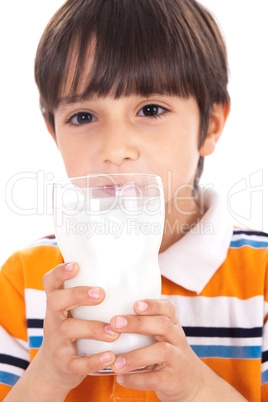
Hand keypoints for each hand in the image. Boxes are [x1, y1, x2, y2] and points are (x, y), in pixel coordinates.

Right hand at [36, 262, 118, 395]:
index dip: (60, 272)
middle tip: (101, 294)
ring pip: (68, 330)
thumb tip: (128, 274)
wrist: (54, 369)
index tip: (75, 265)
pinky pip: (76, 362)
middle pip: (56, 301)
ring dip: (93, 329)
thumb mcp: (72, 311)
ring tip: (114, 332)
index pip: (51, 282)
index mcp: (57, 302)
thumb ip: (89, 295)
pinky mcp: (64, 363)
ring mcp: (56, 341)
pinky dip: (94, 360)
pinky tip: (111, 356)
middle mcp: (53, 318)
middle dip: (78, 295)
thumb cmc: (73, 330)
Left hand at [108, 299, 246, 401]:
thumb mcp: (164, 336)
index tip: (135, 304)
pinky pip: (156, 379)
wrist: (193, 383)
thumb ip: (146, 324)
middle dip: (138, 323)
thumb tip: (108, 314)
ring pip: (162, 351)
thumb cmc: (169, 354)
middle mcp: (177, 339)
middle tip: (114, 323)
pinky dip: (136, 380)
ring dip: (136, 356)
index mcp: (173, 325)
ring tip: (116, 362)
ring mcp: (178, 360)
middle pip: (163, 325)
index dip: (153, 305)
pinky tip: (120, 378)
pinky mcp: (174, 381)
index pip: (168, 309)